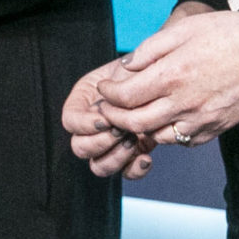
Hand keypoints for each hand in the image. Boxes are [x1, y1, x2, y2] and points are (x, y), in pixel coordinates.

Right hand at [62, 58, 155, 179]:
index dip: (84, 124)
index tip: (106, 119)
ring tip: (134, 141)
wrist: (169, 79)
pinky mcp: (131, 153)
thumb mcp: (128, 66)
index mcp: (84, 100)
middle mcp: (92, 125)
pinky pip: (125, 172)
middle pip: (80, 147)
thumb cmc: (147, 67)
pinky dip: (134, 169)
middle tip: (121, 130)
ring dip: (115, 157)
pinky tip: (146, 157)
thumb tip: (110, 100)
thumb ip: (116, 80)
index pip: (70, 121)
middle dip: (101, 142)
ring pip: (98, 166)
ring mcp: (111, 143)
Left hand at [96, 4, 238, 148]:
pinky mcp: (217, 128)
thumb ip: (149, 50)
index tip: (105, 88)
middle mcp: (185, 102)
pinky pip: (184, 141)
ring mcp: (202, 119)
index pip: (126, 97)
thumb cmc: (225, 33)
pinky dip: (169, 134)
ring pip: (158, 136)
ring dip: (142, 128)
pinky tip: (166, 118)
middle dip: (115, 117)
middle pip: (135, 123)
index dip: (109, 95)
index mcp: (172, 75)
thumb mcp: (182, 29)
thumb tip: (125, 67)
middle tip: (109, 108)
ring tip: (136, 114)